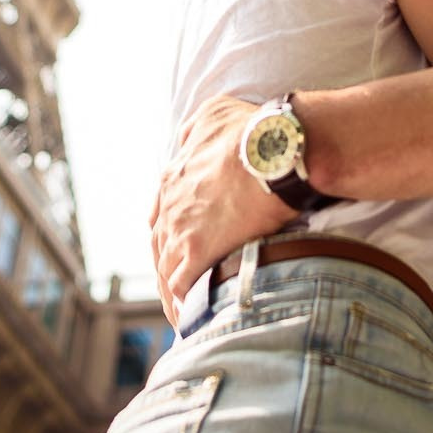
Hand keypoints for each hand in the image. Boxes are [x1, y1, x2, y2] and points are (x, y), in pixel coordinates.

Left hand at [150, 95, 296, 320]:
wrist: (273, 151)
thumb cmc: (253, 128)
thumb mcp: (215, 112)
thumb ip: (198, 128)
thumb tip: (188, 136)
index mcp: (174, 176)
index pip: (162, 214)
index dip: (170, 235)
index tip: (179, 251)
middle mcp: (170, 204)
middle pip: (159, 247)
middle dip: (168, 269)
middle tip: (181, 291)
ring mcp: (180, 229)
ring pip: (166, 271)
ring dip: (174, 294)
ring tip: (186, 315)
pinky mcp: (197, 251)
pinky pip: (182, 287)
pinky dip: (185, 305)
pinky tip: (196, 319)